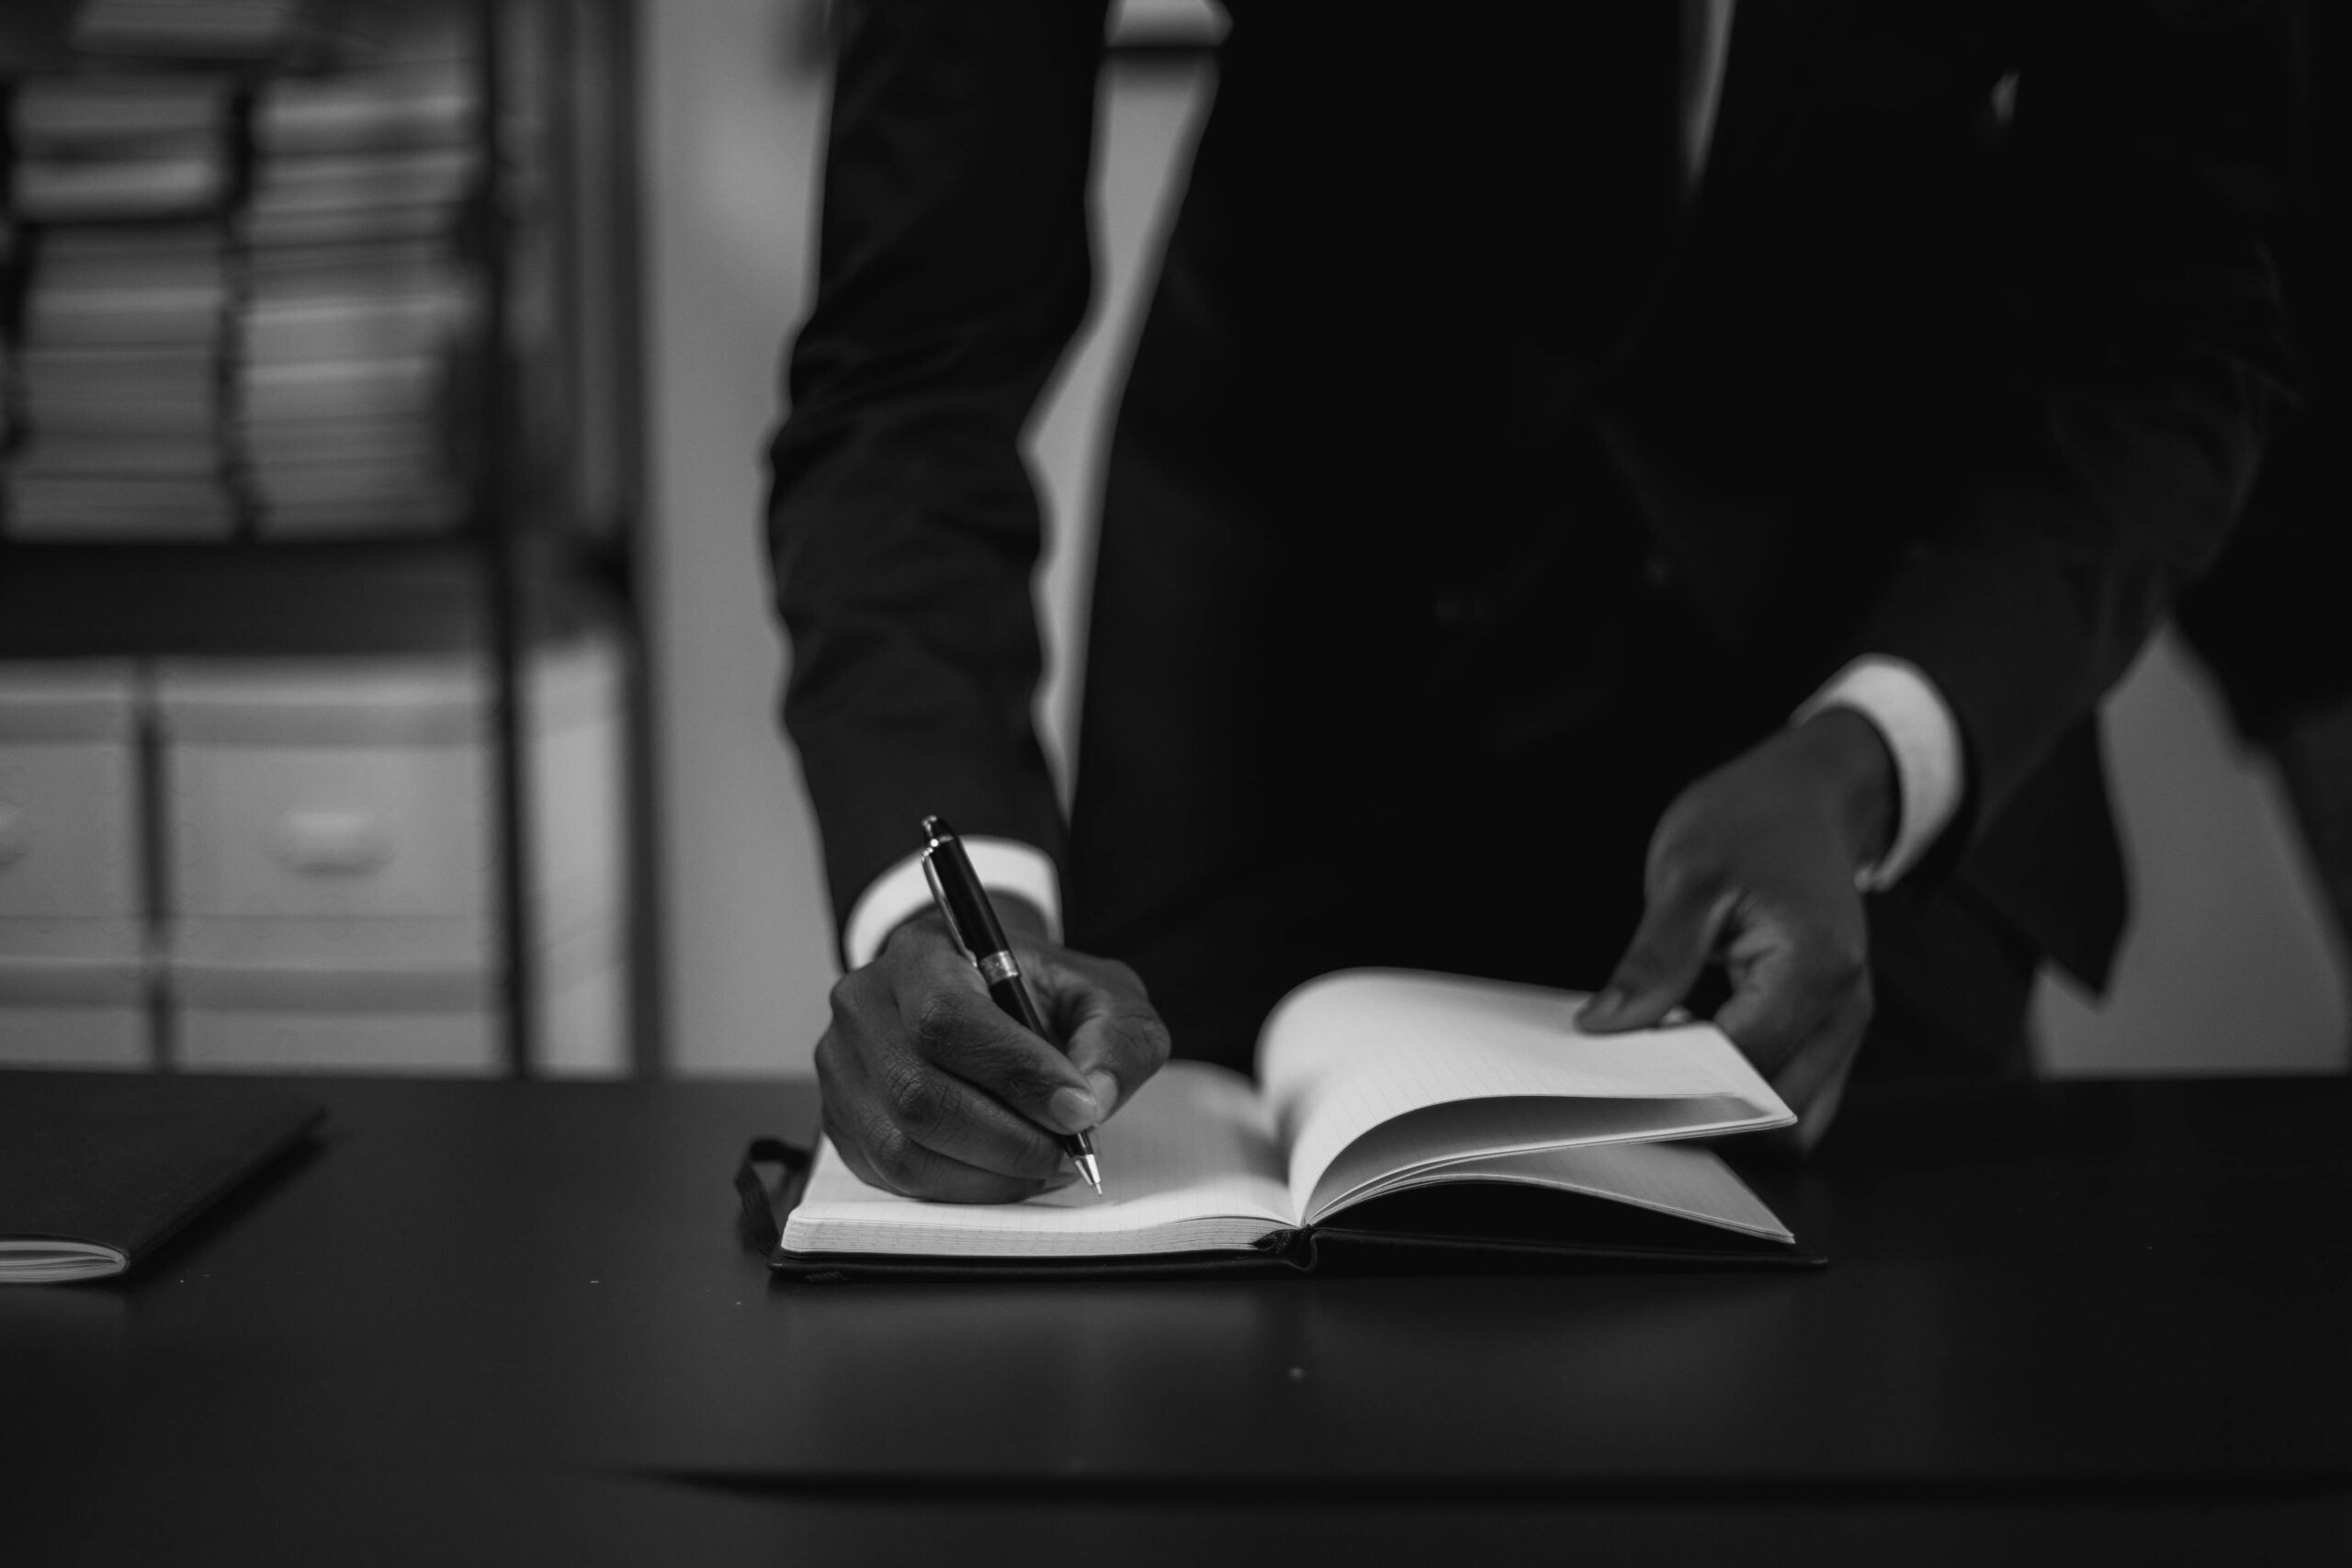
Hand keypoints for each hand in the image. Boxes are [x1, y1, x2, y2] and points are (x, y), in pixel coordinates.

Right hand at [815, 899, 1171, 1200]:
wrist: (979, 993)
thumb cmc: (1036, 992)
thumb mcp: (1098, 991)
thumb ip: (1116, 1036)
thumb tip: (1092, 1100)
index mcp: (921, 954)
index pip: (949, 1021)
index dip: (1017, 1076)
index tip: (1079, 1112)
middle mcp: (864, 1006)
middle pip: (917, 1095)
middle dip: (1007, 1141)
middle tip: (1066, 1152)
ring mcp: (842, 1067)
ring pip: (901, 1148)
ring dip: (986, 1175)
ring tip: (1041, 1164)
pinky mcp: (842, 1120)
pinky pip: (893, 1177)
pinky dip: (960, 1188)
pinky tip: (1003, 1171)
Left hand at [1578, 709, 1897, 1150]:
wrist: (1805, 795)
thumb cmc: (1752, 821)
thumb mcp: (1687, 877)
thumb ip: (1653, 960)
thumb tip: (1607, 1028)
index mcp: (1814, 966)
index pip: (1745, 1067)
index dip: (1679, 1089)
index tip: (1611, 1092)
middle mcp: (1844, 1006)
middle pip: (1778, 1113)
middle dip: (1704, 1117)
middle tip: (1624, 1097)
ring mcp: (1843, 1023)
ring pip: (1795, 1120)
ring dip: (1729, 1117)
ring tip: (1656, 1084)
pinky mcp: (1827, 1027)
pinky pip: (1794, 1092)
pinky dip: (1745, 1098)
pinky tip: (1687, 1069)